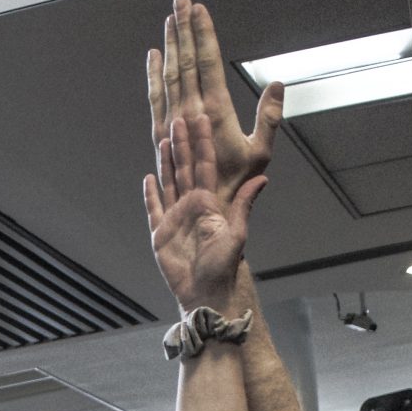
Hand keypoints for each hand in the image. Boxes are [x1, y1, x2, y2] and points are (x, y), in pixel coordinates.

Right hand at [144, 113, 265, 314]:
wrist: (205, 292)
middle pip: (184, 168)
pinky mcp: (160, 233)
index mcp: (208, 202)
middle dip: (181, 144)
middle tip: (178, 118)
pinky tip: (148, 178)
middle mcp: (191, 206)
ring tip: (162, 139)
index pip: (204, 166)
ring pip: (168, 183)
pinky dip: (150, 194)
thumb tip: (262, 178)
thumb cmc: (223, 266)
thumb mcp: (237, 233)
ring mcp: (174, 218)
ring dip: (166, 162)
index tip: (201, 120)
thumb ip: (244, 204)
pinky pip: (153, 208)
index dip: (202, 143)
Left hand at [148, 0, 283, 207]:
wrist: (204, 212)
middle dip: (183, 29)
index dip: (202, 33)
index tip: (199, 10)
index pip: (206, 62)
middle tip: (181, 2)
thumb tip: (279, 84)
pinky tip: (153, 56)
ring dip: (169, 45)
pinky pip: (155, 97)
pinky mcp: (161, 134)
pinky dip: (154, 74)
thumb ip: (269, 117)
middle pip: (184, 61)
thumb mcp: (261, 153)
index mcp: (215, 113)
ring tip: (170, 19)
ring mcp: (173, 122)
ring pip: (169, 74)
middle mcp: (190, 113)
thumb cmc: (237, 184)